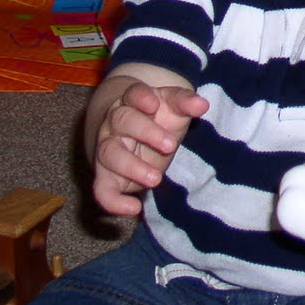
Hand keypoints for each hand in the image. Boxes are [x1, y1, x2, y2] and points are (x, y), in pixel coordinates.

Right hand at [89, 77, 209, 216]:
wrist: (132, 134)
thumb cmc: (157, 117)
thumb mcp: (173, 107)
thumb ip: (185, 103)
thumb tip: (202, 104)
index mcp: (132, 101)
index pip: (133, 94)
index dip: (141, 97)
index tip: (154, 105)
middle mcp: (114, 123)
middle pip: (122, 121)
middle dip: (146, 132)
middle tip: (170, 146)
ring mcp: (107, 149)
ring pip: (109, 154)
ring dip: (131, 166)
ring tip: (156, 178)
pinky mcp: (106, 176)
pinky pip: (101, 190)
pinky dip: (112, 202)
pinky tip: (133, 209)